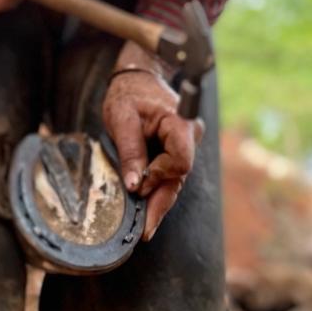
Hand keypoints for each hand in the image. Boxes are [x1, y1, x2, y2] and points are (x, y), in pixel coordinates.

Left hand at [102, 40, 204, 240]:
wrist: (137, 79)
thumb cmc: (129, 93)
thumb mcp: (122, 117)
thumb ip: (130, 149)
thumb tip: (135, 185)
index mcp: (180, 123)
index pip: (180, 160)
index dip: (159, 175)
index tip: (137, 183)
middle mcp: (189, 136)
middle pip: (179, 177)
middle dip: (160, 204)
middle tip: (144, 231)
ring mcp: (184, 146)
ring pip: (174, 180)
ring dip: (158, 202)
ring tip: (144, 229)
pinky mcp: (174, 153)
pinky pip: (168, 176)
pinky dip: (156, 192)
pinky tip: (146, 212)